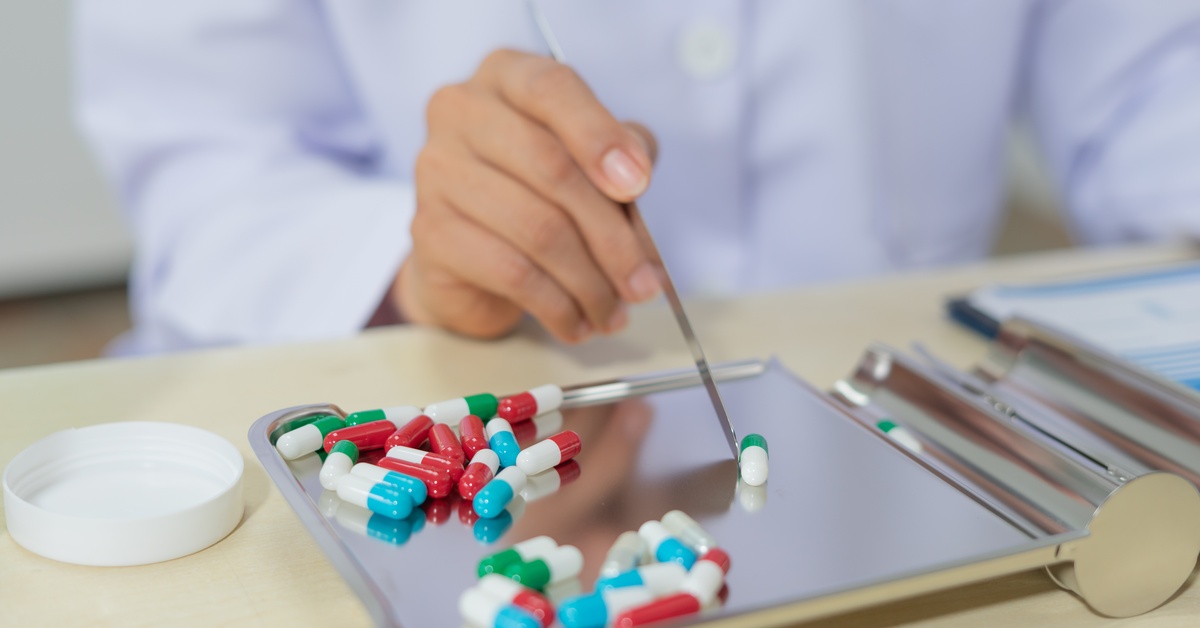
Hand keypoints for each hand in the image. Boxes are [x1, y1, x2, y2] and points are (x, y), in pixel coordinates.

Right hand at [386, 49, 660, 342]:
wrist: (469, 258)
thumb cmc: (536, 196)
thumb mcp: (592, 164)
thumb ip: (622, 161)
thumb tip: (638, 184)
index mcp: (505, 76)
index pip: (553, 88)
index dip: (600, 136)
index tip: (638, 185)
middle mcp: (462, 111)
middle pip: (552, 168)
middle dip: (611, 236)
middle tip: (642, 283)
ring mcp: (437, 170)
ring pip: (537, 228)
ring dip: (589, 282)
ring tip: (613, 311)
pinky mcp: (429, 230)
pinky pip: (510, 271)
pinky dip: (556, 305)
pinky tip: (576, 321)